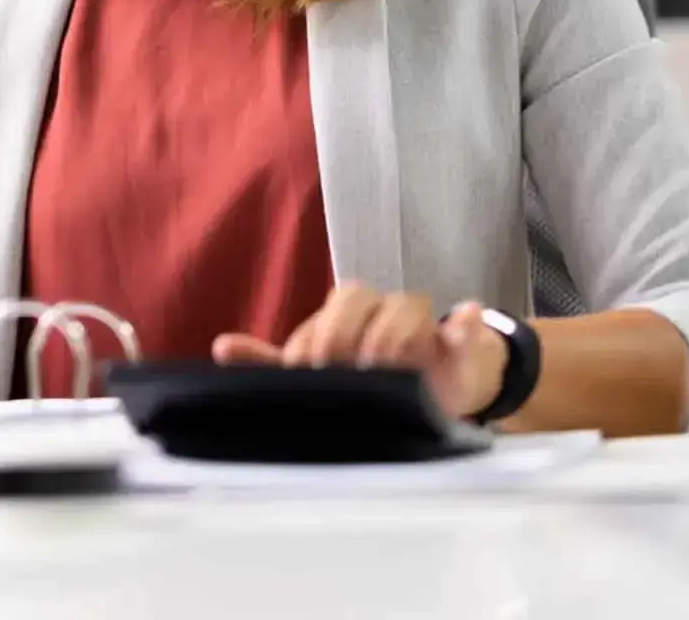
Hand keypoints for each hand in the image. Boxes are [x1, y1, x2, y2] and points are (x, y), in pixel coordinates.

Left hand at [212, 285, 507, 420]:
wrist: (440, 391)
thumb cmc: (372, 382)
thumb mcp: (320, 379)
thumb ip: (270, 366)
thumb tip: (223, 346)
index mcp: (345, 316)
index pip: (319, 318)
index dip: (309, 344)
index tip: (303, 375)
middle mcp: (380, 310)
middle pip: (355, 298)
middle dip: (341, 336)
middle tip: (339, 375)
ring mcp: (423, 325)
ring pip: (405, 306)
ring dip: (393, 336)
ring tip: (386, 372)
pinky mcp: (461, 344)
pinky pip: (466, 327)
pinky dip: (464, 325)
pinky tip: (464, 322)